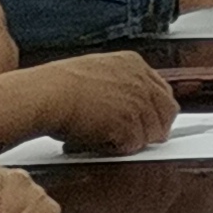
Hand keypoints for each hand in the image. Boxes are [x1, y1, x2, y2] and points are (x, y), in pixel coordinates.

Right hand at [26, 53, 179, 156]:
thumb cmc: (56, 86)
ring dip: (129, 139)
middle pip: (167, 112)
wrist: (45, 94)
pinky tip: (95, 140)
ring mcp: (138, 102)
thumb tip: (123, 103)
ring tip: (101, 135)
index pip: (162, 91)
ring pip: (151, 133)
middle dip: (153, 128)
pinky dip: (115, 149)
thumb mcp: (95, 71)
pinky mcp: (130, 124)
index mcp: (133, 63)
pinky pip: (132, 146)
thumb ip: (117, 83)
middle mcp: (141, 80)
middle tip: (133, 139)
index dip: (155, 110)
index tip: (150, 121)